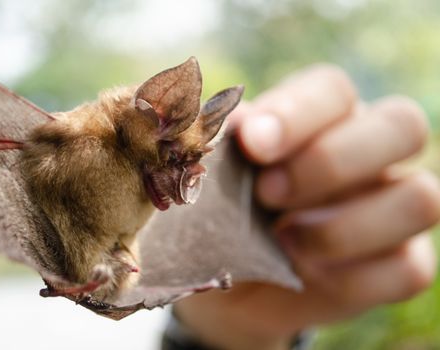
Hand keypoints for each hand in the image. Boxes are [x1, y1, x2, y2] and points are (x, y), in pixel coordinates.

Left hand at [175, 65, 439, 349]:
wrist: (228, 278)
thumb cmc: (220, 213)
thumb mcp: (210, 178)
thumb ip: (216, 147)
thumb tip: (215, 128)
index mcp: (321, 118)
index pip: (333, 90)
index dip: (297, 113)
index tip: (252, 143)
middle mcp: (368, 153)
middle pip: (403, 125)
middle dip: (330, 163)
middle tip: (268, 194)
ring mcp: (393, 207)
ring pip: (422, 198)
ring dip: (342, 228)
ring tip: (282, 241)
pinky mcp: (401, 263)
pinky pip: (408, 268)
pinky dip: (352, 277)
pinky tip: (305, 272)